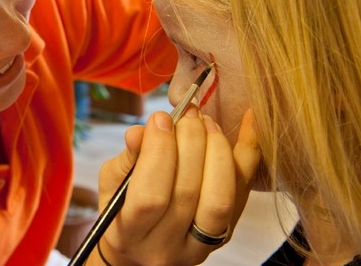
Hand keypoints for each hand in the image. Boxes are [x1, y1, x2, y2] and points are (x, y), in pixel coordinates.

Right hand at [94, 106, 259, 265]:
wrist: (141, 249)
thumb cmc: (121, 209)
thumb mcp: (111, 184)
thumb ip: (127, 159)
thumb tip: (139, 132)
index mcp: (129, 235)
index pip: (150, 198)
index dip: (158, 153)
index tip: (160, 118)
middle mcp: (166, 248)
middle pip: (187, 193)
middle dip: (190, 142)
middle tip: (187, 112)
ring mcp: (200, 246)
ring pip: (220, 199)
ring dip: (217, 151)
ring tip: (207, 122)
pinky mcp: (225, 234)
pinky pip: (244, 191)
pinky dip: (249, 152)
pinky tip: (248, 120)